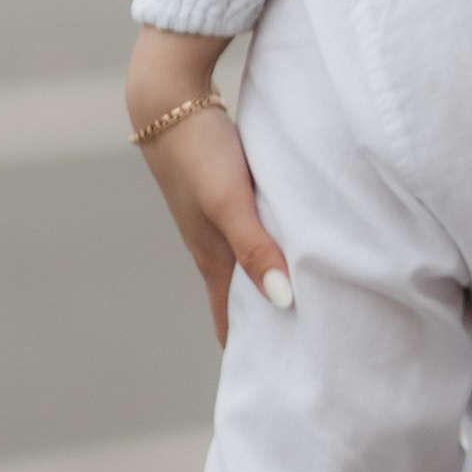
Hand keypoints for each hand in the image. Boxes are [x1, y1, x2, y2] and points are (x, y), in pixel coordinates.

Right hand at [128, 27, 290, 342]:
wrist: (167, 91)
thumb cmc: (198, 148)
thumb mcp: (229, 201)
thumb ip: (256, 248)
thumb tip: (284, 301)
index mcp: (211, 253)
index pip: (229, 316)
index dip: (247, 348)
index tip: (271, 380)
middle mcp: (211, 239)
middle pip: (239, 293)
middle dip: (263, 321)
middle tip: (299, 349)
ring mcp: (215, 212)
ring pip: (246, 258)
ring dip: (267, 279)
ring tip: (303, 300)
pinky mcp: (224, 184)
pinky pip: (251, 226)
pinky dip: (270, 243)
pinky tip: (290, 236)